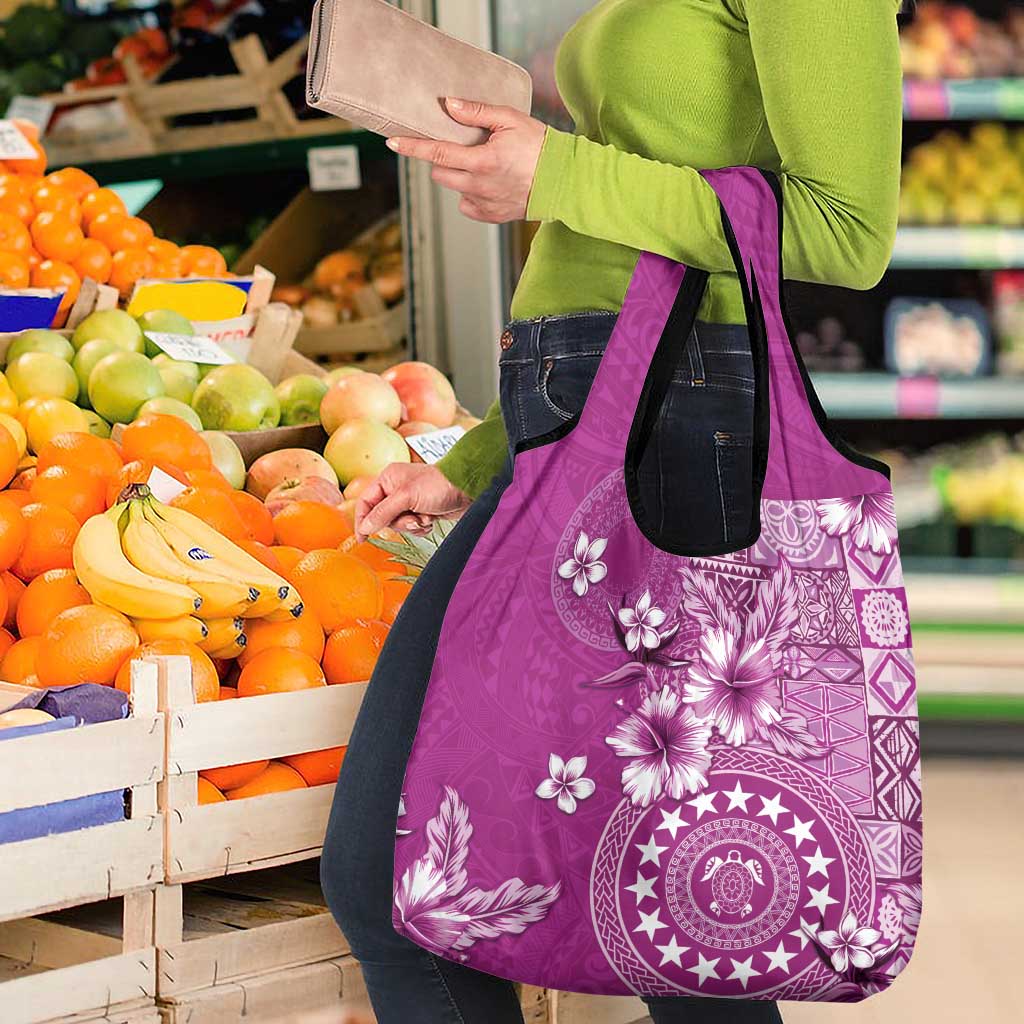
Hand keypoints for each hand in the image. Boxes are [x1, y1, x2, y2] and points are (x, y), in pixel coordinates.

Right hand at [354, 463, 471, 538]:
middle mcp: (396, 489)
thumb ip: (383, 512)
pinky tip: (431, 519)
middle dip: (399, 523)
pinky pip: (412, 527)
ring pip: (398, 524)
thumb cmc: (438, 485)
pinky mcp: (421, 511)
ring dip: (412, 525)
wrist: (467, 489)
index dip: (362, 520)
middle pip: (382, 517)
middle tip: (413, 519)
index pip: (365, 502)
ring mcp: (409, 501)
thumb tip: (365, 527)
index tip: (362, 538)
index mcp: (388, 479)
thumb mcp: (406, 497)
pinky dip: (421, 527)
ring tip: (425, 517)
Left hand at [386, 97, 546, 222]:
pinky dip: (471, 193)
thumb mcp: (510, 119)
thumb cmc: (540, 146)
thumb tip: (448, 105)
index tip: (393, 143)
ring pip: (454, 188)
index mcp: (482, 161)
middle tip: (460, 147)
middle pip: (440, 173)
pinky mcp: (491, 216)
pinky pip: (467, 204)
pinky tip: (488, 183)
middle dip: (442, 159)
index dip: (412, 147)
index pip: (437, 153)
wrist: (564, 181)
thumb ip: (476, 112)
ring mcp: (484, 204)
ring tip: (481, 164)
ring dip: (458, 175)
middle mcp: (479, 186)